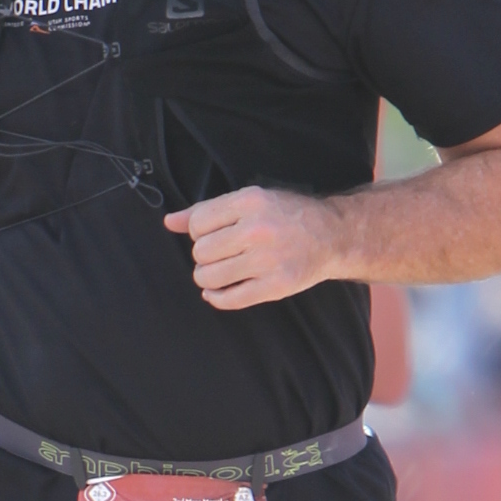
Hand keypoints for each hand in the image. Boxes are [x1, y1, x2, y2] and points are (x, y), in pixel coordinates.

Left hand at [162, 185, 336, 309]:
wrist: (332, 236)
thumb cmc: (286, 215)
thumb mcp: (250, 200)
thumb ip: (208, 210)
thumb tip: (169, 221)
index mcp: (250, 201)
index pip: (197, 223)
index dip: (198, 232)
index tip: (213, 234)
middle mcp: (258, 229)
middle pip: (201, 251)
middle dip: (203, 255)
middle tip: (218, 254)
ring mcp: (267, 260)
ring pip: (210, 276)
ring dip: (206, 277)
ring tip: (217, 272)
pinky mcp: (275, 286)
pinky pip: (230, 299)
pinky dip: (216, 297)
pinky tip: (218, 291)